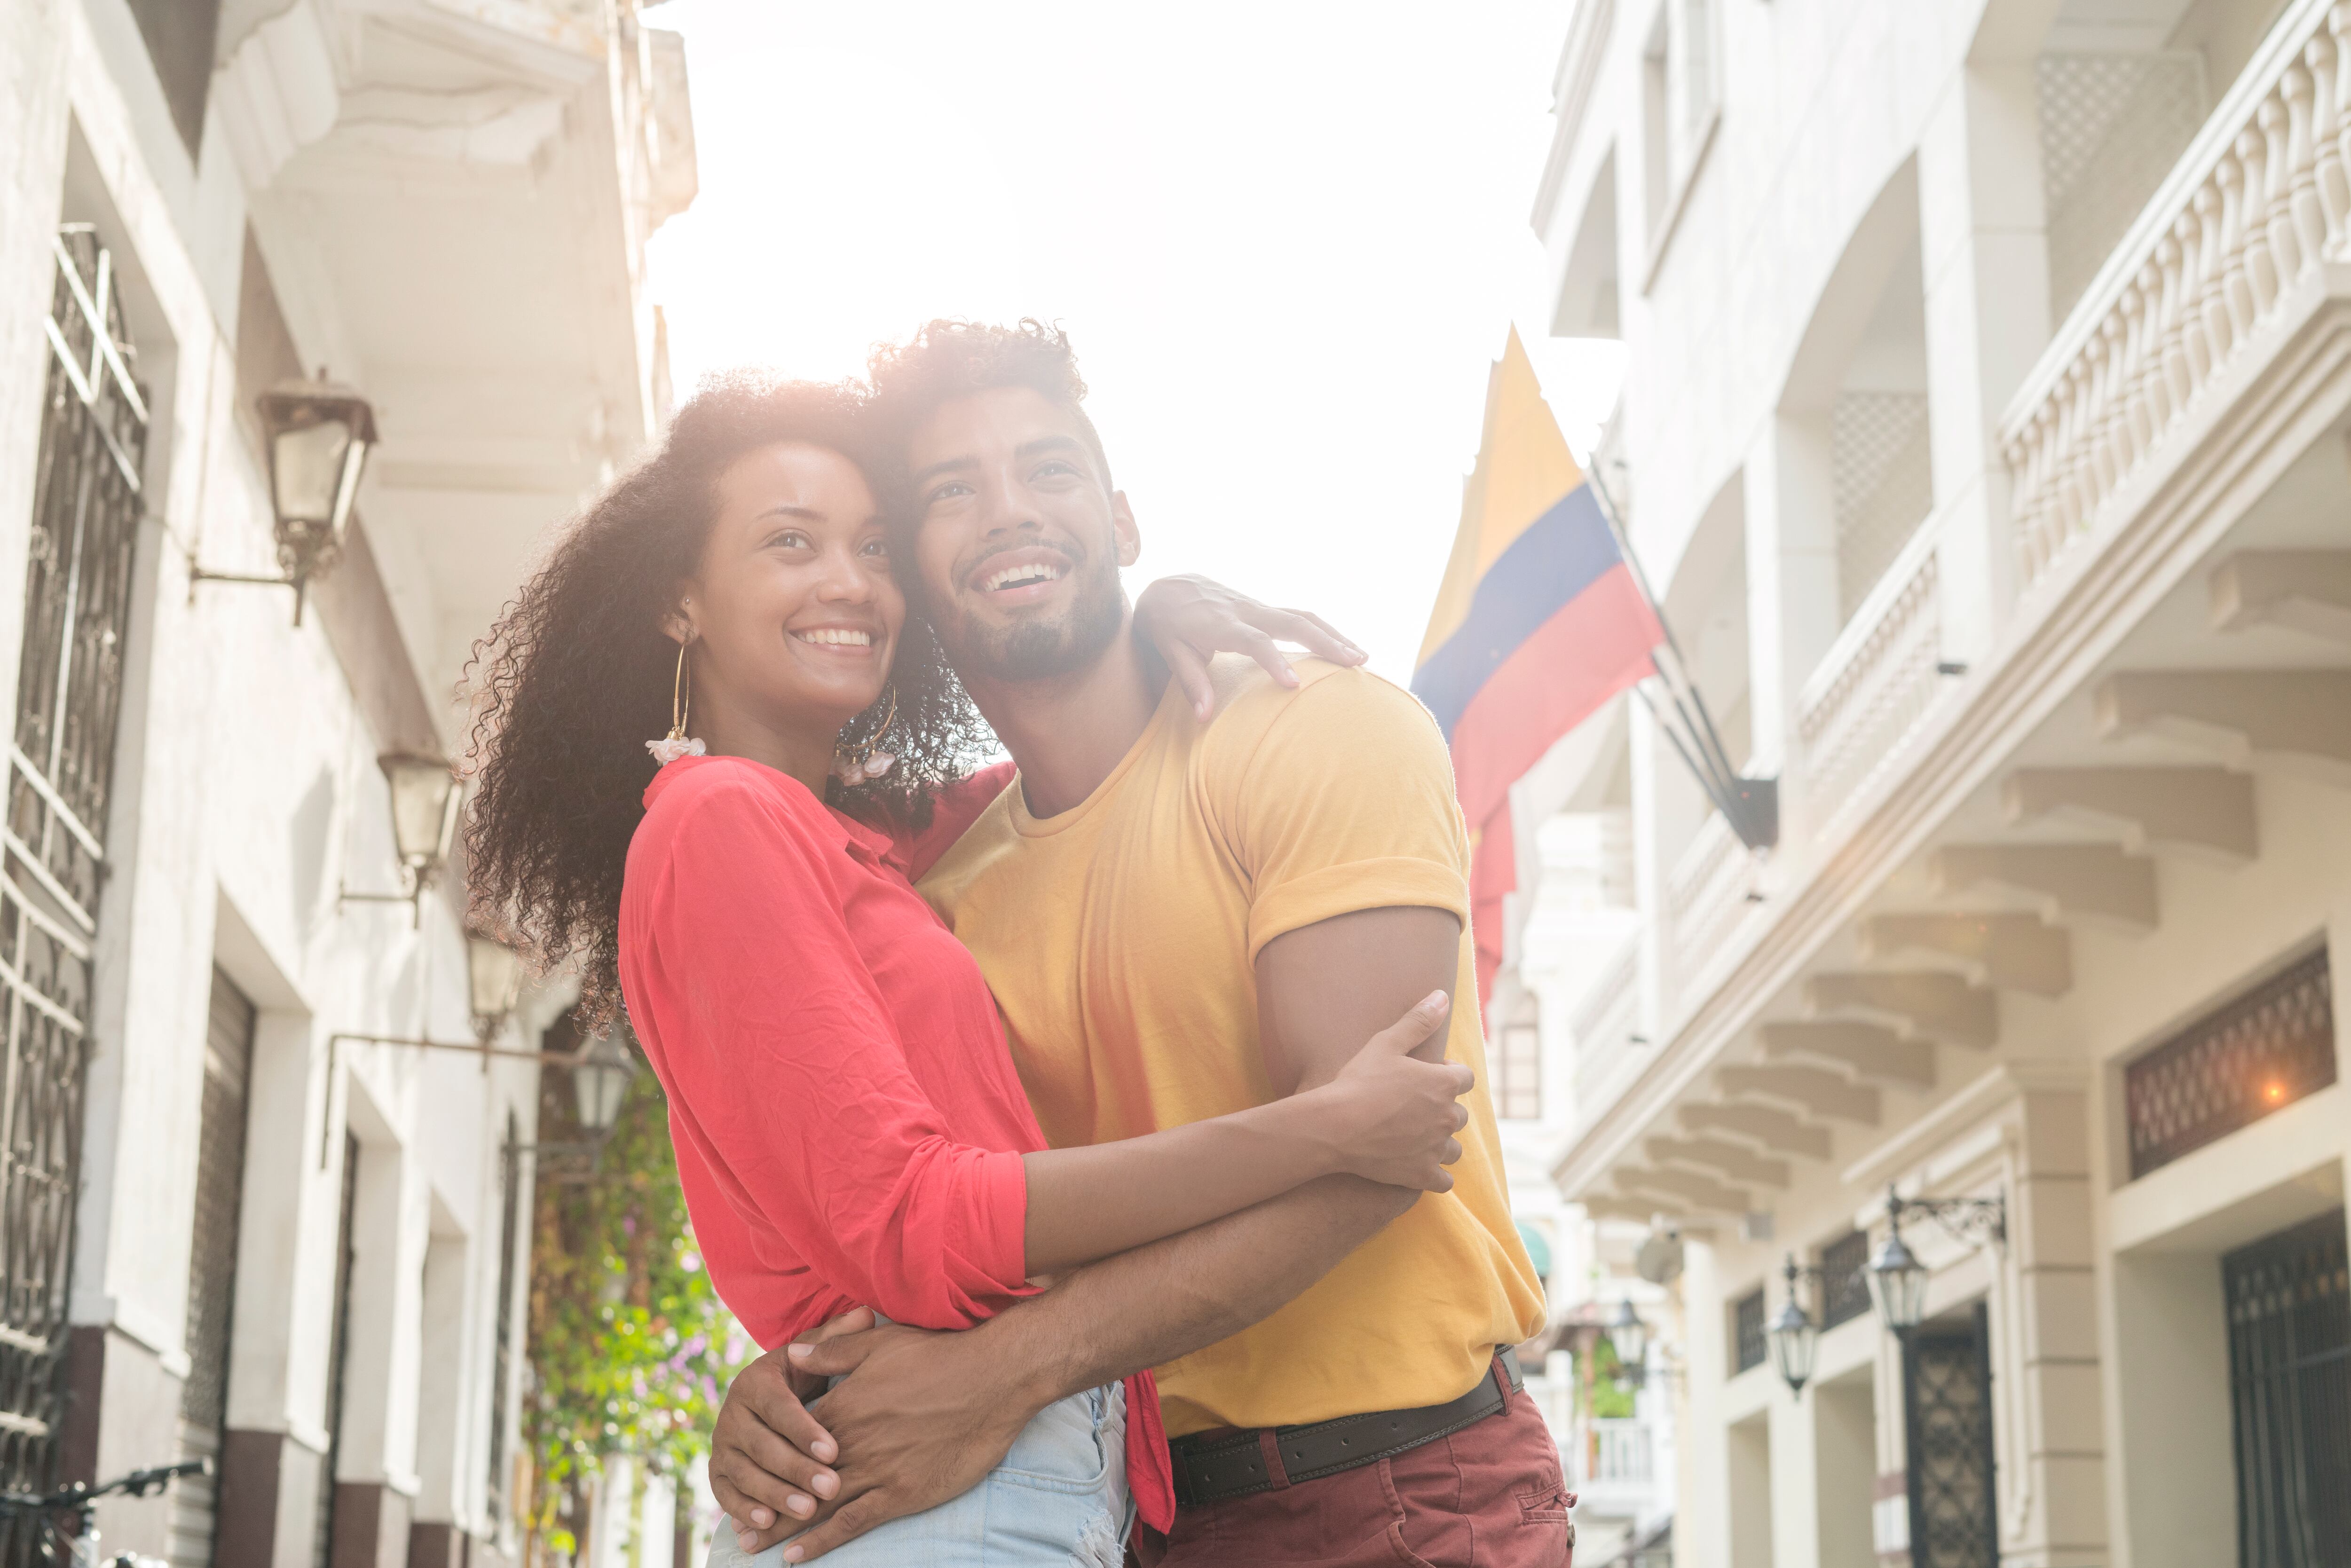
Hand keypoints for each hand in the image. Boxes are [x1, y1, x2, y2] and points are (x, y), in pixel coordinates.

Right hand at [708, 1308, 871, 1550]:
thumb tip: (866, 1314)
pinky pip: (725, 1494)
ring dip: (775, 1494)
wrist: (767, 1399)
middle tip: (830, 1488)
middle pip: (761, 1446)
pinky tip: (767, 1523)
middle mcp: (731, 1413)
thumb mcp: (815, 1356)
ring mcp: (721, 1445)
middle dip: (796, 1469)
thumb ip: (837, 1338)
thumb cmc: (803, 1377)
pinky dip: (743, 1510)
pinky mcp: (717, 1471)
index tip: (834, 1449)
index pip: (778, 1407)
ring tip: (808, 1511)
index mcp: (754, 1381)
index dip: (804, 1430)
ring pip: (744, 1473)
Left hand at [769, 1320, 1043, 1560]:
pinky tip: (797, 1555)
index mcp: (843, 1407)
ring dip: (784, 1529)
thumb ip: (834, 1352)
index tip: (746, 1473)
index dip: (767, 1457)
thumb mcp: (881, 1342)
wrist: (992, 1378)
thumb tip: (794, 1354)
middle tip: (737, 1529)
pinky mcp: (901, 1493)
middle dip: (766, 1503)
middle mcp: (851, 1443)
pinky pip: (852, 1522)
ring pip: (818, 1506)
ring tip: (755, 1547)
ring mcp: (875, 1471)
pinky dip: (822, 1540)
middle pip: (796, 1479)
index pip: (792, 1438)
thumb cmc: (940, 1355)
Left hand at [1132, 575, 1366, 721]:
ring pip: (1302, 615)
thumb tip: (1204, 716)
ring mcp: (1257, 606)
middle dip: (1326, 642)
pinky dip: (1322, 629)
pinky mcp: (1263, 607)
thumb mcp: (1170, 652)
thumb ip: (1191, 682)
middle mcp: (1246, 611)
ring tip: (1362, 656)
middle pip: (1293, 622)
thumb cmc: (1167, 624)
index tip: (1294, 686)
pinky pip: (1298, 615)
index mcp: (1222, 625)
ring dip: (1333, 634)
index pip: (1254, 642)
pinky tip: (1340, 645)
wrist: (1167, 587)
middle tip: (1356, 664)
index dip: (1274, 662)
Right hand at [1318, 991, 1471, 1190]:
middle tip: (1411, 1108)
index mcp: (1444, 1083)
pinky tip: (1418, 1167)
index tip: (1423, 1077)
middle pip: (1458, 1114)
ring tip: (1413, 1137)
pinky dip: (1435, 1175)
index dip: (1446, 1075)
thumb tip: (1442, 996)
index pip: (1465, 1078)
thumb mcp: (1386, 1043)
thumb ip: (1418, 1020)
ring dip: (1440, 1142)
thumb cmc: (1358, 1081)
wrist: (1334, 1126)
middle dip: (1441, 1109)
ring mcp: (1436, 1148)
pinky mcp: (1423, 1175)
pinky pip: (1444, 1180)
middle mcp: (1447, 1117)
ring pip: (1453, 1148)